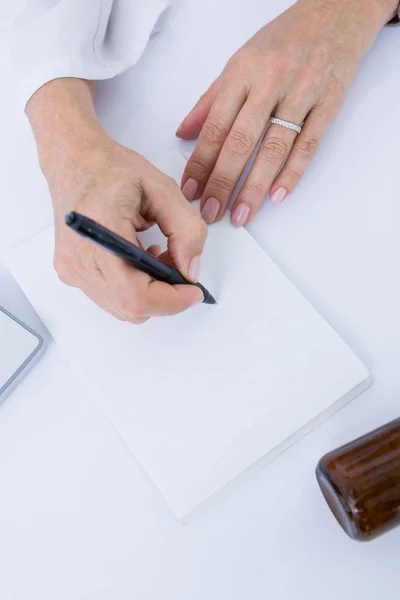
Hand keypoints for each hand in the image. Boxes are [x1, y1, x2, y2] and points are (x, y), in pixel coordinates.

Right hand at [49, 139, 206, 322]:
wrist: (75, 162)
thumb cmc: (112, 170)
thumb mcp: (163, 190)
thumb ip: (186, 230)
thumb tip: (190, 271)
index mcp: (100, 232)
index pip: (136, 295)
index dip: (171, 301)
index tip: (194, 291)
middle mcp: (79, 258)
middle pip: (132, 308)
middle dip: (165, 296)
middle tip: (178, 266)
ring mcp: (72, 269)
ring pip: (123, 308)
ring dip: (150, 292)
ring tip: (156, 256)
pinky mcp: (71, 273)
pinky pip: (111, 299)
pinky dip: (134, 288)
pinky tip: (138, 259)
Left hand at [177, 0, 395, 225]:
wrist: (337, 11)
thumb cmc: (285, 38)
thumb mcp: (240, 60)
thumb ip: (211, 99)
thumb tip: (183, 132)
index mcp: (242, 72)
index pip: (214, 126)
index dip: (200, 162)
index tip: (189, 191)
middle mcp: (270, 82)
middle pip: (240, 141)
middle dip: (222, 182)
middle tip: (211, 213)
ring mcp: (301, 93)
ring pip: (273, 147)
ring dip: (254, 187)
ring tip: (241, 215)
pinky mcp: (329, 102)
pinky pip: (309, 143)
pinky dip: (293, 172)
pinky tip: (277, 196)